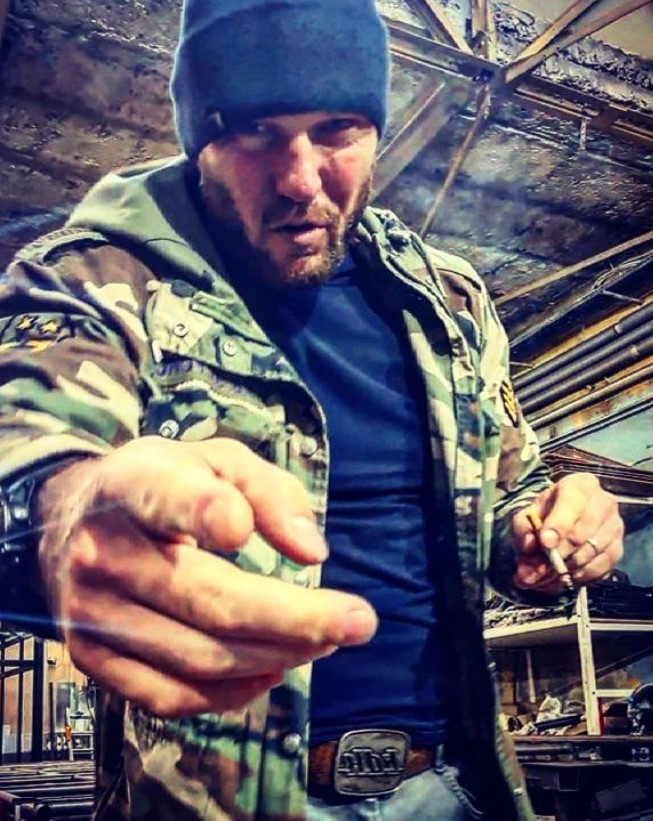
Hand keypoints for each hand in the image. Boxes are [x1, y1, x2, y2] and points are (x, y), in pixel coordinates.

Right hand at [37, 437, 376, 717]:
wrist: (69, 522)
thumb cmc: (160, 485)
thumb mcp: (215, 458)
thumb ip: (269, 490)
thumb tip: (313, 552)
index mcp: (133, 485)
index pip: (164, 497)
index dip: (204, 511)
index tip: (241, 529)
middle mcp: (103, 552)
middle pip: (208, 601)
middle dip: (296, 619)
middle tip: (360, 621)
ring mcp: (91, 614)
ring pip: (199, 657)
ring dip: (278, 655)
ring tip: (325, 641)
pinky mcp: (92, 659)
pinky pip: (172, 697)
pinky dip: (233, 692)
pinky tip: (273, 668)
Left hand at [511, 472, 623, 593]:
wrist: (566, 518)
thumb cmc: (547, 513)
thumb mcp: (529, 514)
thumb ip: (524, 528)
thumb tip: (530, 546)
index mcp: (579, 485)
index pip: (572, 504)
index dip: (559, 525)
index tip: (545, 544)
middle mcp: (603, 502)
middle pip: (583, 533)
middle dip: (558, 555)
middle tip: (536, 571)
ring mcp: (614, 526)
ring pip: (592, 553)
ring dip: (566, 570)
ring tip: (543, 579)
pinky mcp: (618, 548)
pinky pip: (602, 568)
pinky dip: (580, 577)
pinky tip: (562, 579)